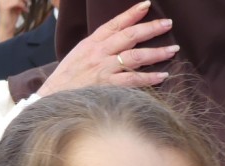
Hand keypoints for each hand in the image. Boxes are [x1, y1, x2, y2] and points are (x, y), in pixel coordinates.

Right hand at [0, 0, 28, 41]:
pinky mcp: (5, 6)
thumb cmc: (11, 16)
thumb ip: (20, 0)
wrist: (6, 28)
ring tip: (26, 6)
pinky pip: (17, 2)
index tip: (25, 1)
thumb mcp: (17, 5)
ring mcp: (2, 1)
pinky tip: (24, 10)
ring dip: (24, 1)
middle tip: (27, 2)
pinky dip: (23, 6)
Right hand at [39, 0, 176, 95]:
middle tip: (168, 24)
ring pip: (135, 57)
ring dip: (156, 52)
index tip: (147, 5)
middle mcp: (99, 53)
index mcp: (91, 43)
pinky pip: (133, 81)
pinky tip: (162, 76)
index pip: (115, 23)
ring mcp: (104, 70)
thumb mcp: (79, 54)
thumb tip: (117, 39)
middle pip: (130, 36)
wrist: (52, 98)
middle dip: (150, 28)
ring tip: (173, 49)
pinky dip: (149, 78)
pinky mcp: (107, 87)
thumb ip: (97, 46)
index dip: (132, 13)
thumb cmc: (67, 78)